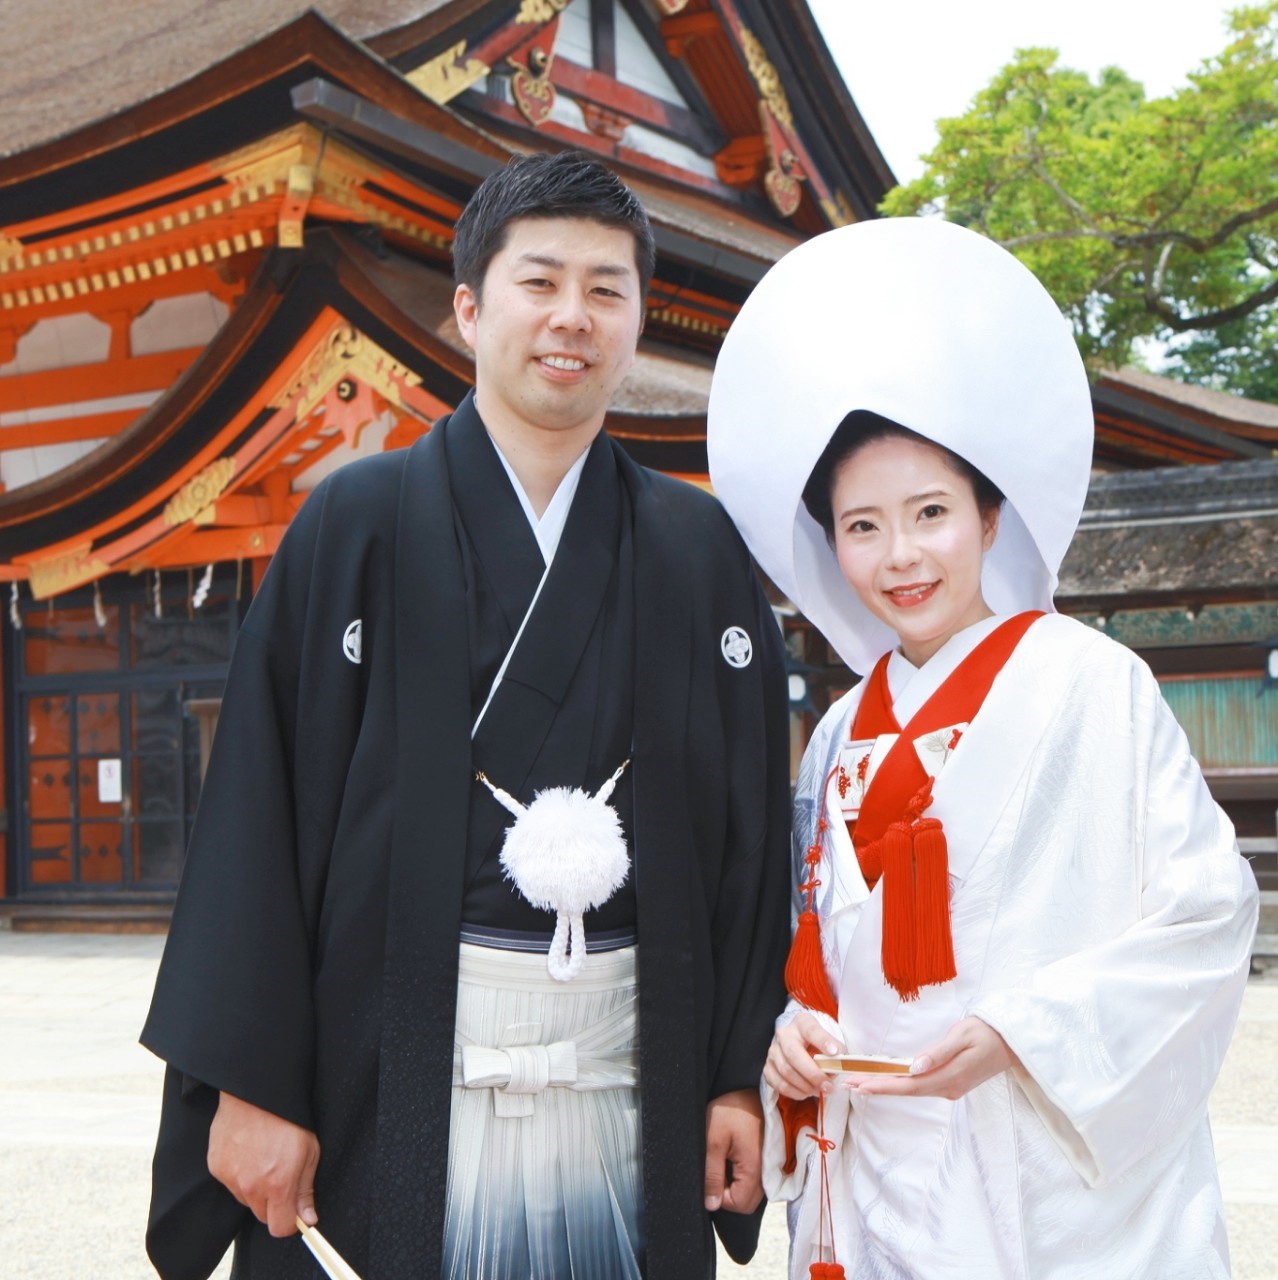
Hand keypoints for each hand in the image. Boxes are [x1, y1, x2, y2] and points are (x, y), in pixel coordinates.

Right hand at [208, 1091, 320, 1236]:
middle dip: (273, 1203)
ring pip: (245, 1198)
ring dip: (255, 1188)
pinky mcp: (216, 1167)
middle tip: (281, 1175)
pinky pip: (230, 1182)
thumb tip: (308, 1219)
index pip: (279, 1228)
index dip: (289, 1222)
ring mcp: (230, 1178)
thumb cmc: (289, 1118)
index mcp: (278, 1184)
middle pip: (262, 1215)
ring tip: (264, 1157)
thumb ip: (306, 1189)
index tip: (294, 1210)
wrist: (258, 1091)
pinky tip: (248, 1151)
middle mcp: (251, 1186)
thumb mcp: (310, 1151)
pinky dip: (239, 1173)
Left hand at [704, 1089, 763, 1213]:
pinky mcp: (766, 1160)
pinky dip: (741, 1174)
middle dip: (727, 1192)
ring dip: (734, 1182)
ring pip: (750, 1191)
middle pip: (746, 1202)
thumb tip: (711, 1205)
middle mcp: (766, 1172)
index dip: (720, 1197)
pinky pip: (754, 1179)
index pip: (738, 1205)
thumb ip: (712, 1175)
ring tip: (724, 1158)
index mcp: (754, 1169)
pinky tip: (732, 1155)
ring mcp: (768, 1166)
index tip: (711, 1176)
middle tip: (716, 1167)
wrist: (749, 1088)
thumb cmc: (731, 1110)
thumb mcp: (713, 1140)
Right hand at [763, 1012, 843, 1100]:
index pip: (811, 1030)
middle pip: (793, 1054)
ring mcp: (773, 1051)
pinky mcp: (768, 1068)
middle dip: (813, 1074)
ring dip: (806, 1086)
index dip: (823, 1041)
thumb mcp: (828, 1041)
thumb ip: (836, 1051)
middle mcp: (784, 1034)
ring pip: (786, 1071)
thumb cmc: (817, 1045)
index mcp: (801, 1023)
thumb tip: (840, 1063)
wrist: (799, 1046)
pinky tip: (806, 1092)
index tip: (835, 1052)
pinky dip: (795, 1093)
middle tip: (828, 1086)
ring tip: (820, 1091)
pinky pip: (780, 1084)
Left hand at [846, 1017, 1018, 1100]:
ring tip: (860, 1082)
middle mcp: (948, 1087)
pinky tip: (887, 1081)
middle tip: (848, 1084)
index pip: (908, 1085)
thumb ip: (938, 1053)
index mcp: (950, 1077)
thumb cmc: (987, 1033)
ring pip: (912, 1090)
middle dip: (876, 1087)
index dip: (882, 1086)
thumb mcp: (962, 1036)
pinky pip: (921, 1087)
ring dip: (886, 1086)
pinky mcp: (952, 1083)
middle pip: (906, 1090)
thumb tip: (913, 1068)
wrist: (1013, 1042)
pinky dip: (900, 1084)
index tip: (859, 1085)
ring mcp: (950, 1088)